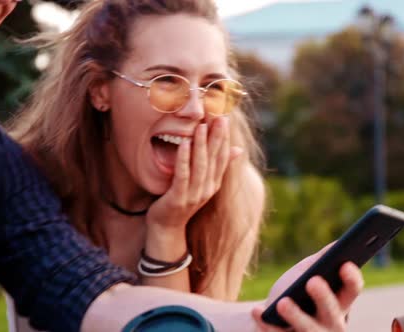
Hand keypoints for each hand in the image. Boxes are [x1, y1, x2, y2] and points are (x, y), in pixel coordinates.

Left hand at [146, 116, 241, 230]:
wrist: (166, 229)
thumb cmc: (180, 202)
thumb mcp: (201, 183)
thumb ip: (216, 167)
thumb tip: (238, 149)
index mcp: (213, 184)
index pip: (222, 157)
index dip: (224, 137)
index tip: (225, 118)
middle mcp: (207, 189)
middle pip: (214, 159)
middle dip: (217, 137)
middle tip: (219, 116)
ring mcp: (194, 195)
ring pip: (200, 166)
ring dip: (201, 145)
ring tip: (201, 126)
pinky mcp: (178, 198)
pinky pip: (183, 175)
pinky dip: (184, 159)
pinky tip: (184, 144)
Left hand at [252, 244, 363, 331]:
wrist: (270, 316)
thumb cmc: (294, 289)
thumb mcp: (307, 271)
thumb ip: (322, 259)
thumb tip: (338, 243)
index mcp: (340, 301)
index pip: (352, 290)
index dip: (351, 278)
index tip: (345, 264)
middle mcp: (331, 323)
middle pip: (332, 312)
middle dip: (324, 297)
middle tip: (313, 281)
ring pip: (308, 329)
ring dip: (296, 316)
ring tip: (282, 302)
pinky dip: (267, 324)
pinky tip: (257, 311)